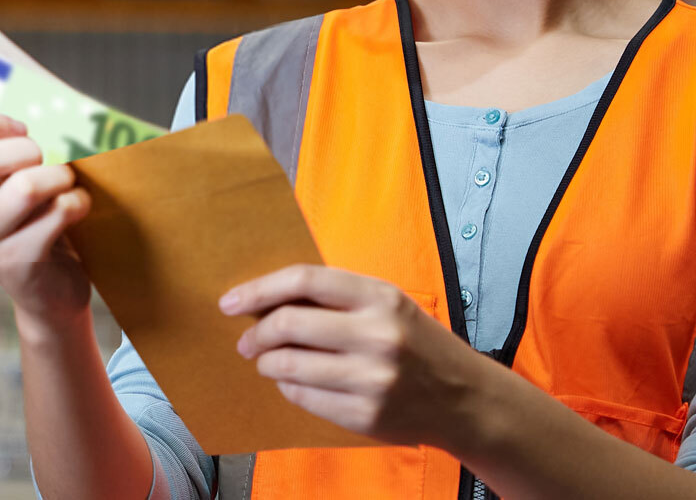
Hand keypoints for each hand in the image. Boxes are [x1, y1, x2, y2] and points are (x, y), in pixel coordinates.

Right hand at [0, 113, 93, 332]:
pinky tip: (78, 207)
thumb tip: (54, 102)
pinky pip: (55, 215)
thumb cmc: (37, 221)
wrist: (49, 291)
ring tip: (69, 182)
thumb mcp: (17, 183)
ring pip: (24, 188)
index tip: (21, 127)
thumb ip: (19, 148)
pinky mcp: (14, 264)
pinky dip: (76, 202)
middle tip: (53, 157)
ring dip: (59, 176)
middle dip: (29, 149)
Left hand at [220, 264, 498, 448]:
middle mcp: (377, 335)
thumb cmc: (418, 344)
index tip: (231, 302)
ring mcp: (372, 379)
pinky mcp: (365, 415)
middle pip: (289, 324)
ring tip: (268, 361)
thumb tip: (268, 300)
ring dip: (267, 363)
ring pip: (288, 365)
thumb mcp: (389, 304)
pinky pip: (303, 397)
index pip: (304, 280)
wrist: (465, 398)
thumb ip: (338, 298)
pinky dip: (288, 387)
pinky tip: (293, 382)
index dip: (259, 289)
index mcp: (381, 297)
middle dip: (256, 333)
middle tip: (247, 341)